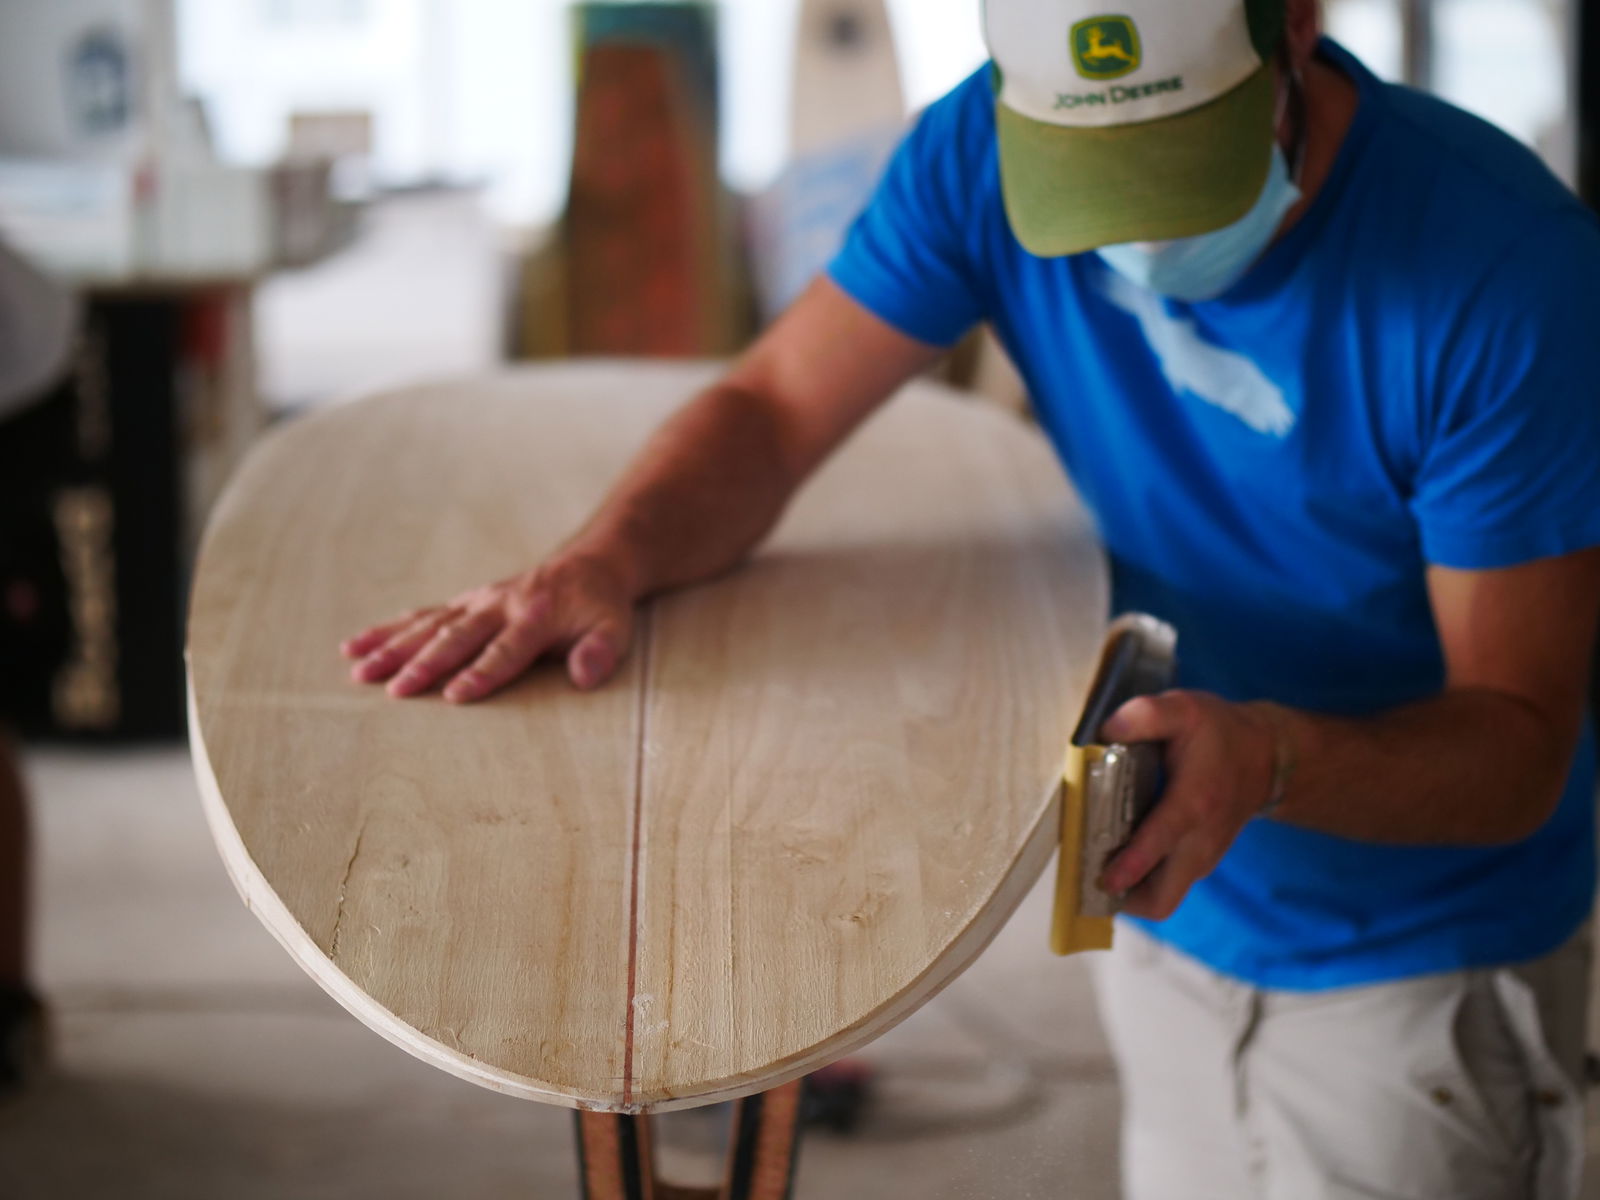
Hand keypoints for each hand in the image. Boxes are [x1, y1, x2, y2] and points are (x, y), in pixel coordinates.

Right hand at [339, 554, 636, 701]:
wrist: (589, 566)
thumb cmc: (601, 608)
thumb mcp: (616, 629)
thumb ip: (601, 652)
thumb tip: (585, 676)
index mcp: (537, 615)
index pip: (506, 650)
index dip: (482, 673)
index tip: (454, 696)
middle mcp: (501, 604)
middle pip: (458, 637)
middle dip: (425, 664)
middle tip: (394, 690)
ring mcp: (478, 601)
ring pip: (431, 625)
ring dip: (395, 648)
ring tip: (360, 670)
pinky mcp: (465, 602)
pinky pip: (423, 615)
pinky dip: (390, 629)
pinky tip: (357, 644)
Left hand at [1095, 691, 1278, 920]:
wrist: (1265, 756)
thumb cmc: (1219, 733)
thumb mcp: (1184, 710)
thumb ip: (1146, 715)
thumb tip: (1106, 732)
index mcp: (1194, 804)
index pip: (1159, 843)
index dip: (1129, 865)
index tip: (1101, 878)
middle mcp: (1199, 843)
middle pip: (1161, 899)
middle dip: (1121, 896)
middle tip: (1085, 876)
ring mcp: (1200, 860)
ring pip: (1161, 899)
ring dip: (1127, 892)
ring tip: (1092, 865)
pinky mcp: (1196, 864)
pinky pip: (1164, 887)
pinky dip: (1139, 883)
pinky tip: (1114, 857)